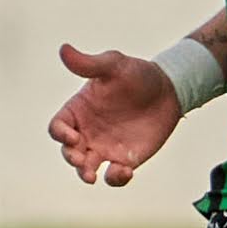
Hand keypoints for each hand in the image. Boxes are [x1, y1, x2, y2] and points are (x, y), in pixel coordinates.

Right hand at [44, 43, 180, 187]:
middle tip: (81, 159)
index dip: (60, 133)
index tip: (72, 135)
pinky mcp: (124, 159)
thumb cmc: (137, 74)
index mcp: (79, 110)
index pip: (58, 126)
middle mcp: (87, 131)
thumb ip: (88, 64)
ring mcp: (104, 147)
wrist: (168, 90)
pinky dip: (114, 178)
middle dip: (71, 158)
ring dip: (85, 174)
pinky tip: (124, 171)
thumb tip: (63, 49)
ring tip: (92, 176)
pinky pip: (113, 176)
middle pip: (68, 151)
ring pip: (86, 168)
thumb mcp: (113, 65)